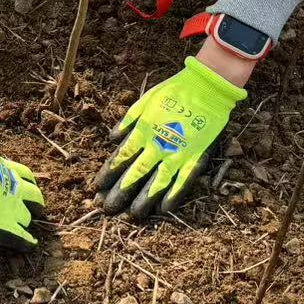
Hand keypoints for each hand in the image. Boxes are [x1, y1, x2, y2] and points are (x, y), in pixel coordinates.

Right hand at [0, 146, 43, 249]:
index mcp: (2, 166)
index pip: (22, 174)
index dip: (24, 182)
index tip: (23, 186)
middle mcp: (11, 185)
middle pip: (32, 195)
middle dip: (32, 201)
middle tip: (31, 206)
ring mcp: (9, 206)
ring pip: (26, 217)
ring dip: (25, 220)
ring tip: (25, 225)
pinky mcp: (2, 227)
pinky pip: (20, 237)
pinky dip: (26, 241)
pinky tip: (30, 244)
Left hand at [96, 58, 244, 220]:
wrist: (207, 87)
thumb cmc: (175, 91)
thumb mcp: (146, 100)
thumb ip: (129, 121)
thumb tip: (112, 139)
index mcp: (144, 131)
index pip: (121, 158)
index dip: (107, 175)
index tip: (96, 189)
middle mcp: (158, 146)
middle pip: (135, 174)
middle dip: (120, 192)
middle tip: (108, 208)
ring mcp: (178, 153)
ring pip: (157, 182)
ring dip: (144, 200)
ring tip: (133, 215)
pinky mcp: (196, 157)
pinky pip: (183, 180)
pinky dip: (173, 194)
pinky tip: (164, 209)